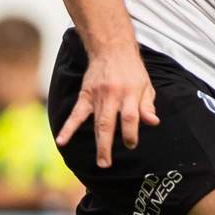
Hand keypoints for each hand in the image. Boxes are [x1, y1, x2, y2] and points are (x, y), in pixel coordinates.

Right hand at [54, 44, 157, 168]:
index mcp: (131, 93)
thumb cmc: (132, 71)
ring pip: (95, 122)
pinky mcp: (85, 95)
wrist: (112, 50)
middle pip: (109, 123)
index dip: (131, 132)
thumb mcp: (146, 85)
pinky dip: (68, 128)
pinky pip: (76, 114)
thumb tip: (153, 122)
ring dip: (97, 142)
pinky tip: (61, 141)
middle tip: (106, 164)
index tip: (130, 144)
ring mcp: (98, 96)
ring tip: (100, 161)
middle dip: (108, 145)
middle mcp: (113, 95)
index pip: (131, 117)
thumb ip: (148, 105)